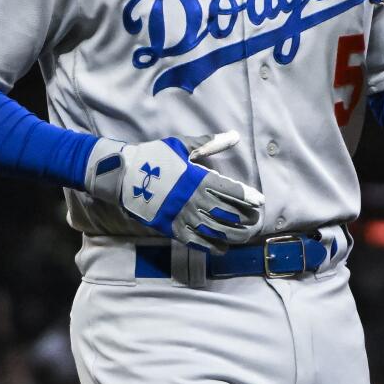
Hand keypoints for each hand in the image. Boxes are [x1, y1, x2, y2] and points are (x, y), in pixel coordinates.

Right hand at [86, 130, 263, 253]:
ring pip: (217, 230)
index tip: (260, 201)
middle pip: (229, 213)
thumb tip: (235, 135)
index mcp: (198, 178)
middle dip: (246, 218)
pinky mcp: (172, 228)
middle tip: (256, 221)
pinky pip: (197, 242)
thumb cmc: (154, 157)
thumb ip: (209, 143)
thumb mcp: (181, 145)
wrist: (123, 175)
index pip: (232, 191)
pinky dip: (212, 247)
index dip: (248, 197)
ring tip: (245, 236)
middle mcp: (194, 199)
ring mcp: (183, 216)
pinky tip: (223, 248)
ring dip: (234, 235)